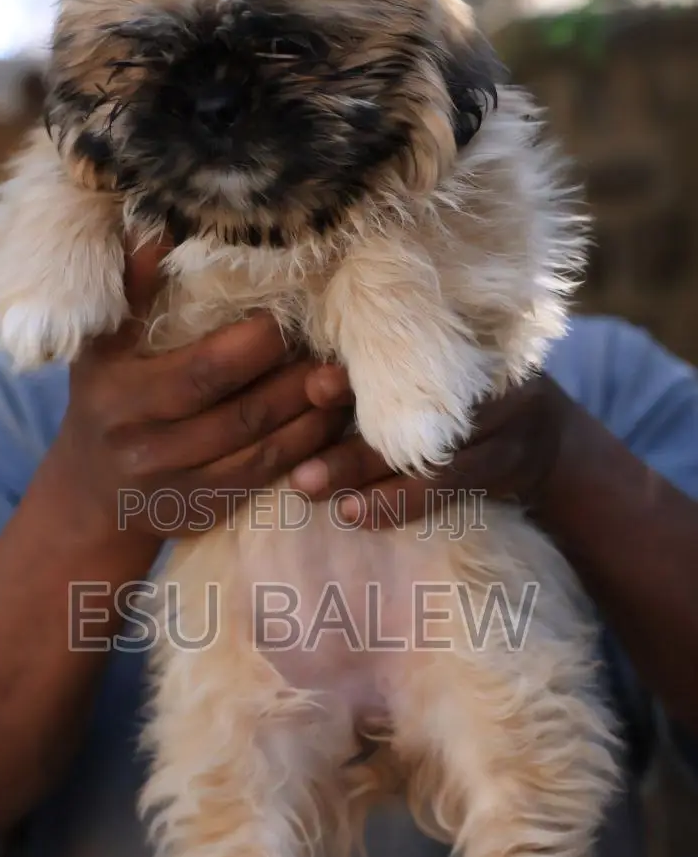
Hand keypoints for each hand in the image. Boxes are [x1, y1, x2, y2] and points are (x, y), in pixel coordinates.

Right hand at [41, 240, 351, 549]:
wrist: (89, 494)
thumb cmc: (105, 395)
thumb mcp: (102, 343)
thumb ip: (133, 286)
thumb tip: (159, 226)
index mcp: (121, 395)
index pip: (203, 372)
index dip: (253, 347)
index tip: (282, 318)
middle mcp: (146, 446)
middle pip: (241, 414)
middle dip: (293, 380)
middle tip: (330, 350)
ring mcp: (178, 485)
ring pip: (262, 449)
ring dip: (311, 415)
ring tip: (341, 381)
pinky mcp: (205, 509)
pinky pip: (265, 476)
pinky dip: (304, 448)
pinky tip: (328, 420)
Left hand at [292, 367, 573, 526]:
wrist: (557, 448)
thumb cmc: (473, 406)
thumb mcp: (442, 378)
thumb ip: (387, 376)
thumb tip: (305, 387)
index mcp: (464, 341)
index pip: (403, 355)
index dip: (357, 371)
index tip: (314, 388)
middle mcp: (489, 372)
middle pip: (410, 408)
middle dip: (349, 440)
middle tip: (299, 467)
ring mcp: (509, 417)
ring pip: (426, 454)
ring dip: (364, 475)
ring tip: (312, 491)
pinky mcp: (513, 463)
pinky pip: (449, 488)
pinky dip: (399, 503)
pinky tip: (359, 515)